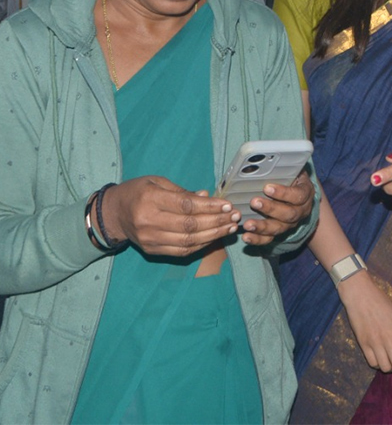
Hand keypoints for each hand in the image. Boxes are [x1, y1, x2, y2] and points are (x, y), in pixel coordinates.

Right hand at [99, 176, 242, 255]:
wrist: (114, 213)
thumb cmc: (138, 191)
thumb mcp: (157, 182)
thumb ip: (182, 191)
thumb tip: (206, 196)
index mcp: (150, 199)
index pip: (185, 205)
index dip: (209, 206)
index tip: (227, 205)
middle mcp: (148, 221)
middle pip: (189, 225)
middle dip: (216, 222)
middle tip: (235, 217)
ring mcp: (150, 239)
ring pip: (188, 241)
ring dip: (213, 235)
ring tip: (230, 228)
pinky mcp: (152, 251)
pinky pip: (181, 250)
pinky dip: (200, 245)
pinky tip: (214, 237)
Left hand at [239, 169, 314, 245]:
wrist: (298, 194)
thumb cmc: (291, 177)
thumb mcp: (292, 169)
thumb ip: (283, 167)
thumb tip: (265, 157)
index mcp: (305, 193)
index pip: (297, 195)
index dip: (283, 193)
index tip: (267, 187)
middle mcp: (301, 211)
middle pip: (288, 214)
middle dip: (270, 209)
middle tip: (254, 202)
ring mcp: (290, 224)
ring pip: (278, 229)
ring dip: (262, 227)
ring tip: (248, 224)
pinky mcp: (280, 232)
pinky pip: (270, 239)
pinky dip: (258, 239)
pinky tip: (246, 237)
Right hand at [338, 272, 391, 375]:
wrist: (360, 294)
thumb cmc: (380, 301)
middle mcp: (388, 339)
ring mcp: (375, 343)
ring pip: (385, 368)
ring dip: (390, 368)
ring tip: (391, 363)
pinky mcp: (363, 344)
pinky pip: (372, 363)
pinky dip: (378, 364)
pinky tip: (379, 358)